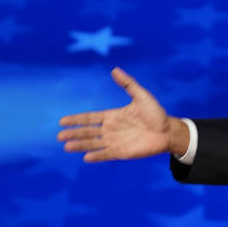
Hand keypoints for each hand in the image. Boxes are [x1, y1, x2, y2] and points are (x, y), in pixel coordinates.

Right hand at [57, 68, 188, 161]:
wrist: (168, 130)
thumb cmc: (155, 113)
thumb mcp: (141, 96)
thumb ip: (128, 84)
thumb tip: (114, 69)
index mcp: (112, 116)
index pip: (90, 118)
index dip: (76, 119)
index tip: (62, 121)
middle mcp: (110, 129)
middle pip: (88, 132)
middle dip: (73, 134)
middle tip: (59, 136)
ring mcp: (115, 141)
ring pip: (93, 143)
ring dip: (80, 145)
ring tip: (66, 147)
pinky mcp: (122, 152)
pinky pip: (106, 154)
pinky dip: (96, 156)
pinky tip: (86, 157)